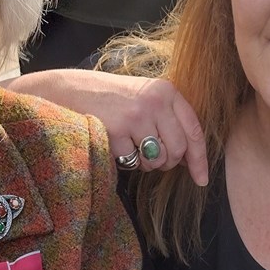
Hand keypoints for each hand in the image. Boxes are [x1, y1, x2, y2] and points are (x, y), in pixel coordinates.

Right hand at [2, 70, 208, 184]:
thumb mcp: (143, 96)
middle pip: (177, 150)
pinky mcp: (117, 131)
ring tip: (130, 148)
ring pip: (156, 159)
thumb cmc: (109, 98)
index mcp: (166, 91)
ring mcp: (136, 116)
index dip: (200, 158)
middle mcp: (155, 102)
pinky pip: (132, 162)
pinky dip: (124, 161)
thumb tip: (188, 157)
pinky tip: (114, 144)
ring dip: (145, 164)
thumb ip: (167, 119)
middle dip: (166, 163)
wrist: (69, 90)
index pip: (194, 130)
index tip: (201, 179)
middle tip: (151, 160)